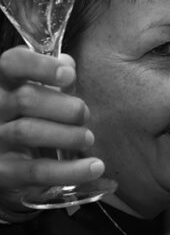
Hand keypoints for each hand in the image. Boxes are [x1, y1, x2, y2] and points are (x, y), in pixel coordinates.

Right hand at [0, 48, 101, 213]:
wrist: (13, 162)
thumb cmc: (33, 117)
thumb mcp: (42, 93)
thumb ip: (55, 79)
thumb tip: (67, 65)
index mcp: (3, 83)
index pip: (12, 62)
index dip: (40, 66)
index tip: (68, 75)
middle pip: (26, 99)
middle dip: (65, 106)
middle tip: (84, 114)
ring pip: (27, 131)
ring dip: (67, 135)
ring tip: (87, 139)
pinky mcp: (3, 172)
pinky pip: (36, 171)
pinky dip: (71, 170)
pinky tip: (95, 167)